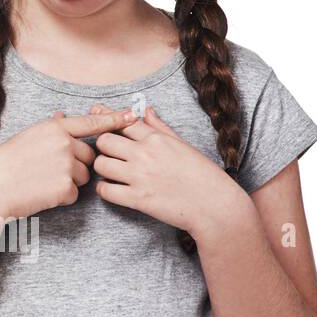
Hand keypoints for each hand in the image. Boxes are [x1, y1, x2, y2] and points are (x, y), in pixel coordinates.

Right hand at [0, 108, 138, 220]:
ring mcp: (66, 165)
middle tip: (48, 170)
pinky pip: (74, 193)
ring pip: (84, 176)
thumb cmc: (6, 162)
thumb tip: (64, 115)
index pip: (91, 123)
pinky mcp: (66, 187)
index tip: (132, 116)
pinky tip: (41, 192)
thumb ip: (51, 129)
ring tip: (42, 181)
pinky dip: (61, 196)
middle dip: (76, 164)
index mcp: (54, 128)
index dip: (114, 120)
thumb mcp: (27, 137)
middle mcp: (64, 143)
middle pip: (88, 156)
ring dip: (70, 181)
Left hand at [88, 104, 249, 238]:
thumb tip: (146, 109)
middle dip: (104, 147)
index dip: (110, 125)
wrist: (217, 207)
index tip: (109, 131)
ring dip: (102, 169)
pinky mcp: (138, 199)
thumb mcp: (183, 145)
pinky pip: (105, 191)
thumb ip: (160, 127)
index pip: (121, 122)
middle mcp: (145, 154)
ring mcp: (140, 177)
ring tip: (111, 173)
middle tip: (110, 155)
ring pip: (100, 164)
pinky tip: (113, 189)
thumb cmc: (203, 175)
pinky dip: (104, 190)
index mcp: (156, 139)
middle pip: (103, 141)